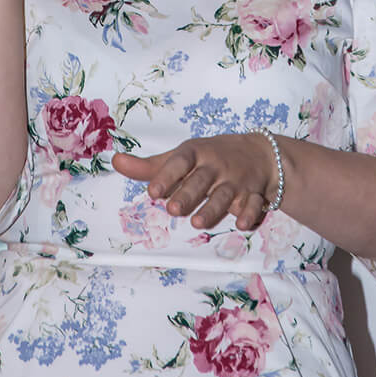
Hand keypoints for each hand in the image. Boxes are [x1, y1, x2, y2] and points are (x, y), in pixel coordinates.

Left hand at [112, 134, 277, 231]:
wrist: (259, 153)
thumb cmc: (209, 158)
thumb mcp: (181, 157)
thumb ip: (149, 166)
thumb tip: (116, 162)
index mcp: (195, 154)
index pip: (180, 162)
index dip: (167, 175)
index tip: (152, 191)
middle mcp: (215, 166)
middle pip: (201, 180)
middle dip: (188, 194)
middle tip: (173, 209)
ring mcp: (236, 180)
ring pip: (225, 194)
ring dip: (213, 207)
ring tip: (198, 222)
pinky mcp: (254, 194)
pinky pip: (253, 204)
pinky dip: (249, 213)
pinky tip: (241, 224)